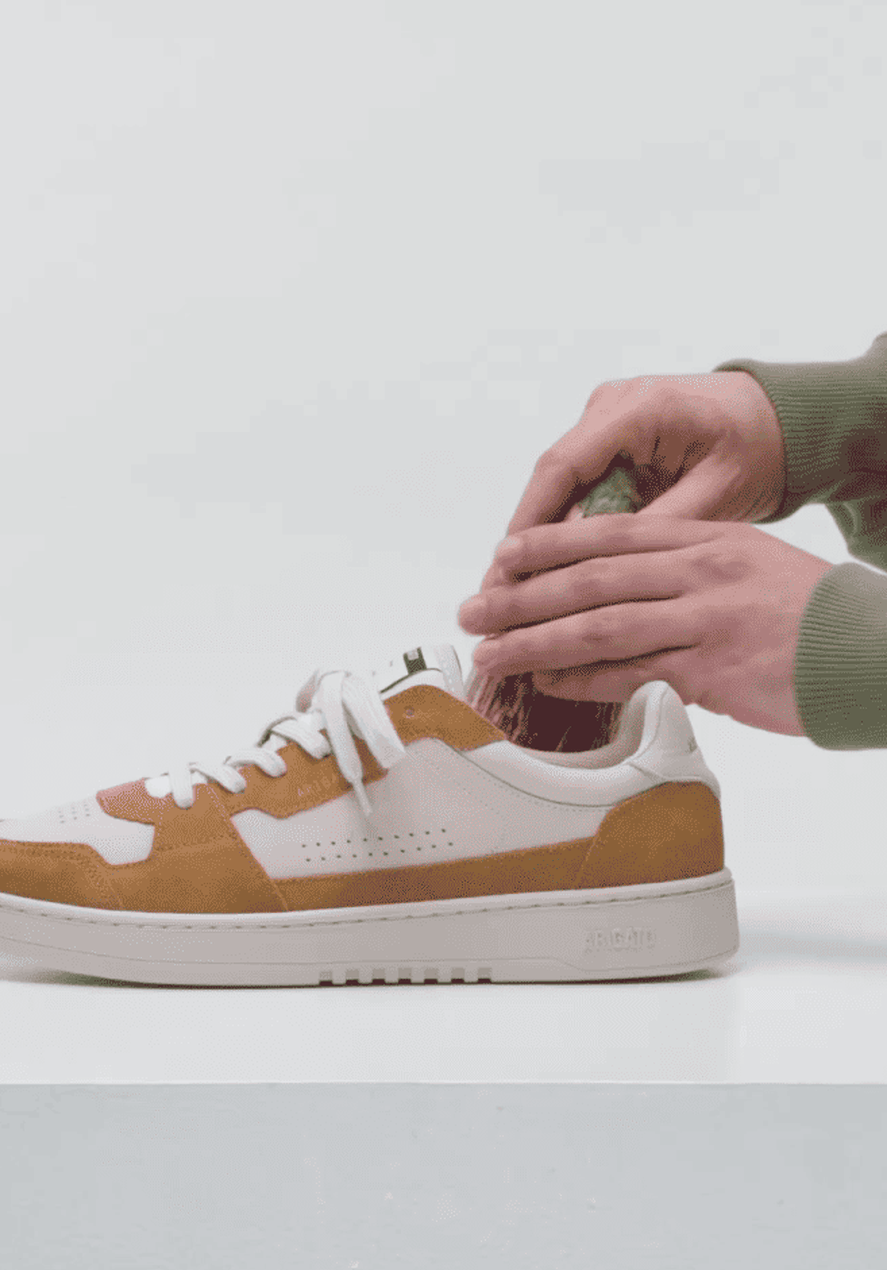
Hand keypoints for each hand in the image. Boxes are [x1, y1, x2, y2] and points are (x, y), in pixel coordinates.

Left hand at [459, 514, 833, 738]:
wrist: (868, 650)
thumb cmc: (810, 613)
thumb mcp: (749, 565)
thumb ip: (688, 570)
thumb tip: (628, 588)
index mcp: (705, 539)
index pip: (609, 534)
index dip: (549, 545)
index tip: (504, 557)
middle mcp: (698, 571)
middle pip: (589, 579)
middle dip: (522, 595)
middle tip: (475, 611)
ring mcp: (703, 620)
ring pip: (598, 626)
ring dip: (535, 640)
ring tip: (492, 653)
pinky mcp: (711, 670)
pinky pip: (630, 673)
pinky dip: (582, 679)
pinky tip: (549, 682)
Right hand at [478, 371, 785, 595]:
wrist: (781, 420)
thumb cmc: (758, 447)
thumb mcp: (717, 493)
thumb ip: (660, 527)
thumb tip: (603, 577)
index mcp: (637, 409)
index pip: (561, 468)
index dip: (530, 526)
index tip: (508, 574)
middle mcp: (609, 409)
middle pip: (548, 484)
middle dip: (522, 546)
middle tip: (494, 599)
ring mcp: (604, 424)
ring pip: (556, 493)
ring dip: (536, 547)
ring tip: (508, 599)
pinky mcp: (606, 446)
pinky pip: (575, 495)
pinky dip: (562, 538)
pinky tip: (541, 582)